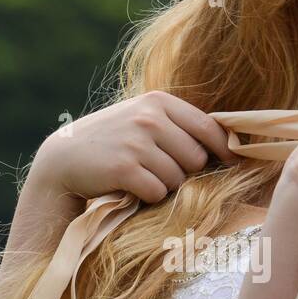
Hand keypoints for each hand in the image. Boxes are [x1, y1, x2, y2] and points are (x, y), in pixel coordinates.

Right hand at [32, 91, 243, 202]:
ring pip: (178, 178)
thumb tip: (230, 142)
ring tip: (141, 176)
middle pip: (196, 158)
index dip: (225, 149)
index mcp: (158, 102)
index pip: (209, 127)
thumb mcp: (143, 119)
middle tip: (159, 170)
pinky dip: (148, 196)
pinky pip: (158, 192)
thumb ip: (178, 125)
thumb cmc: (113, 141)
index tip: (233, 162)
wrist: (64, 158)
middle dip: (184, 171)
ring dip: (164, 185)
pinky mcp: (124, 168)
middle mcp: (149, 118)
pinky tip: (131, 187)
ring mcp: (136, 142)